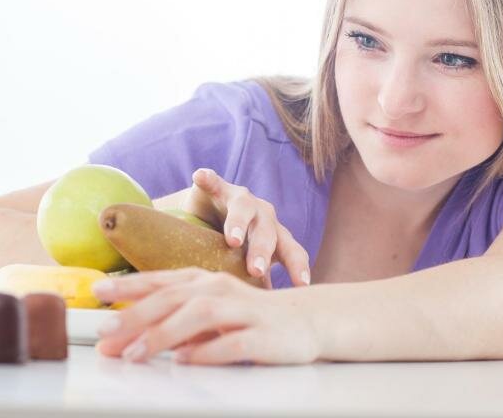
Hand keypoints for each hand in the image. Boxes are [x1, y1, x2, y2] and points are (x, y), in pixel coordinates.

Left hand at [91, 267, 321, 365]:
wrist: (306, 320)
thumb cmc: (250, 317)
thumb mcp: (211, 312)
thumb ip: (177, 319)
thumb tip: (132, 338)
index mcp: (206, 280)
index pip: (162, 280)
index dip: (130, 285)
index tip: (98, 292)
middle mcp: (221, 289)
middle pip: (174, 297)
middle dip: (136, 314)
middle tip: (105, 332)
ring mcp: (243, 311)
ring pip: (199, 316)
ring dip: (163, 334)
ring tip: (134, 354)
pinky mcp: (262, 336)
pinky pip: (232, 344)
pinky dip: (207, 352)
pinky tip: (186, 361)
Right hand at [179, 168, 310, 288]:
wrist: (208, 216)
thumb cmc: (233, 249)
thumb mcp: (246, 266)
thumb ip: (257, 288)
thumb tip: (265, 325)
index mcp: (276, 238)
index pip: (292, 253)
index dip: (298, 267)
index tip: (303, 284)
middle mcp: (264, 217)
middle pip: (268, 233)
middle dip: (262, 251)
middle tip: (256, 269)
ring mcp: (241, 199)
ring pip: (245, 208)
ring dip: (239, 223)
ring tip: (232, 239)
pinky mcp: (217, 188)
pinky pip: (213, 183)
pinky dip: (208, 179)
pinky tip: (200, 176)